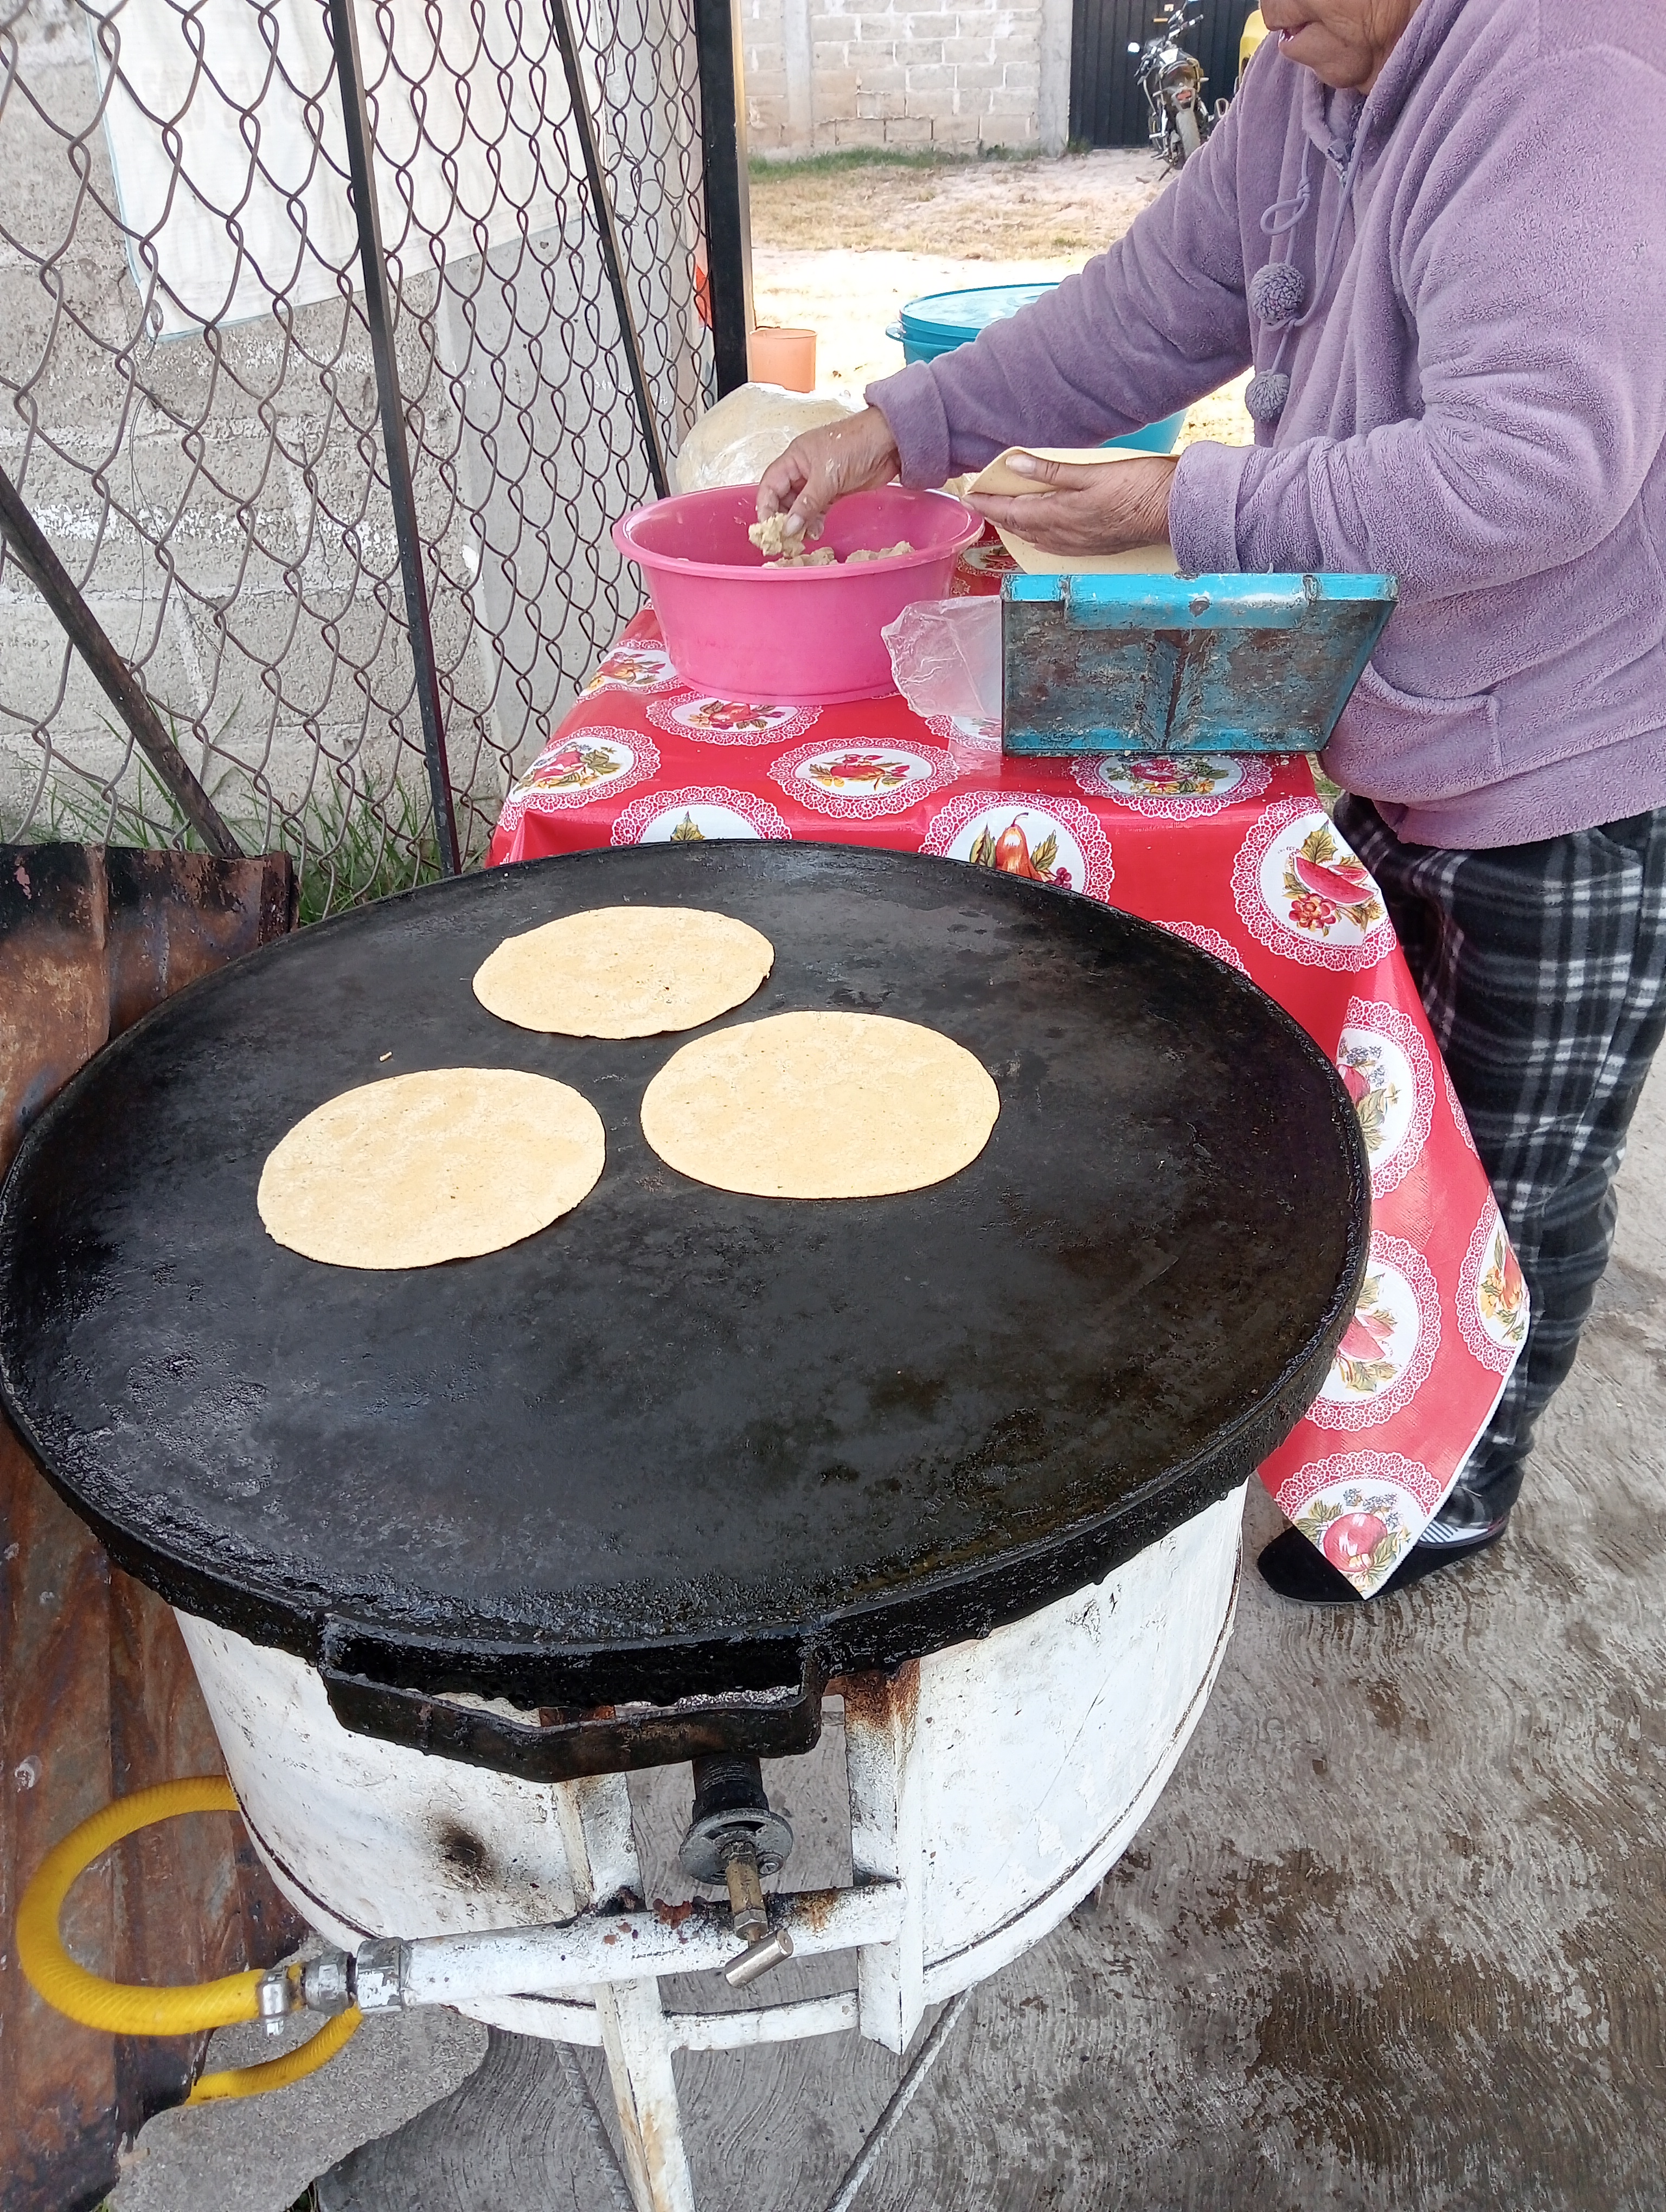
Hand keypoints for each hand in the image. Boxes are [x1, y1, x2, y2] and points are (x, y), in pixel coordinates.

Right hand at [757, 407, 901, 538]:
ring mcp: (818, 480)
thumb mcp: (827, 476)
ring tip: (802, 538)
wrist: (889, 442)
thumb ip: (807, 504)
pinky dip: (814, 521)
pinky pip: (816, 509)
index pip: (770, 484)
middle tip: (785, 539)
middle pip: (782, 498)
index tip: (768, 528)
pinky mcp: (833, 490)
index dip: (766, 506)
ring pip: (799, 506)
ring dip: (799, 523)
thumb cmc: (856, 446)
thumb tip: (789, 528)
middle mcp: (802, 469)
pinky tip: (816, 532)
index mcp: (795, 458)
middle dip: (782, 518)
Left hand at [967, 452, 1177, 555]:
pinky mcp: (1093, 545)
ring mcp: (1080, 543)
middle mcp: (1065, 534)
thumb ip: (1050, 471)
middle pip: (1020, 526)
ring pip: (1036, 537)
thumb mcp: (1092, 472)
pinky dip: (1037, 537)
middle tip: (979, 504)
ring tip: (1001, 516)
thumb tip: (1013, 465)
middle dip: (997, 515)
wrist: (1173, 511)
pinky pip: (1054, 544)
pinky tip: (1037, 534)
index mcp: (1060, 514)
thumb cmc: (1138, 487)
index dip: (989, 504)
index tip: (969, 496)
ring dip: (1016, 527)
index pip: (1013, 511)